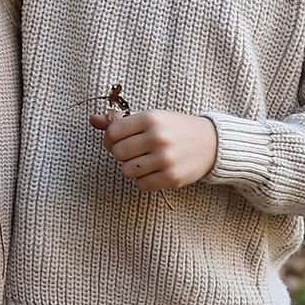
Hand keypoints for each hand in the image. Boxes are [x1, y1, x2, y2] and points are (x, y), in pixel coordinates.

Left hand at [96, 104, 219, 191]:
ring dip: (132, 169)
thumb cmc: (176, 128)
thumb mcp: (151, 118)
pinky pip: (141, 185)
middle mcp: (157, 137)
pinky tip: (153, 172)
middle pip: (118, 153)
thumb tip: (91, 119)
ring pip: (127, 171)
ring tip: (145, 162)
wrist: (212, 142)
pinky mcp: (172, 177)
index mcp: (150, 118)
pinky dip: (143, 181)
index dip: (110, 140)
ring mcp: (165, 158)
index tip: (118, 142)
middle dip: (121, 155)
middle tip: (134, 153)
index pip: (112, 133)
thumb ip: (120, 121)